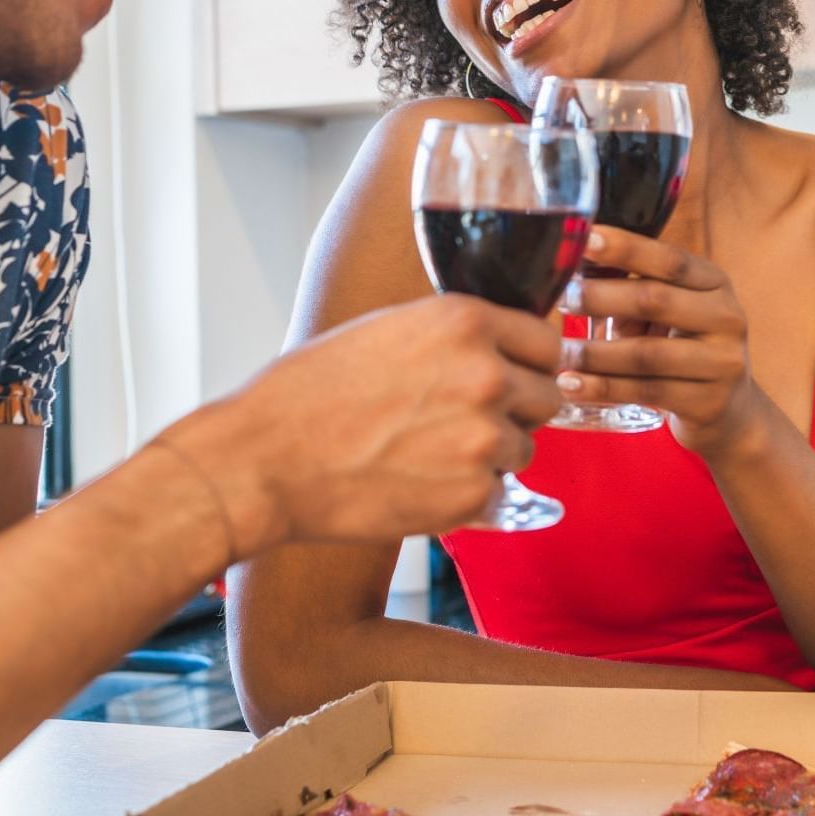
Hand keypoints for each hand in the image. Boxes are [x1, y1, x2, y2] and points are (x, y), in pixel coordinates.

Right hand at [160, 295, 562, 554]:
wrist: (266, 460)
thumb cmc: (312, 392)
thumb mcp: (388, 328)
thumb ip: (454, 334)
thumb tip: (504, 345)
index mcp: (464, 321)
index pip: (548, 340)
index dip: (529, 362)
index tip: (512, 376)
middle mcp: (486, 374)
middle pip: (547, 395)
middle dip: (516, 409)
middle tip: (462, 421)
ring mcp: (483, 436)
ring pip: (524, 448)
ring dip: (492, 454)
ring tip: (428, 453)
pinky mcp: (474, 494)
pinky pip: (498, 492)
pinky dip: (468, 494)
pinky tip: (418, 483)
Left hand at [559, 227, 768, 459]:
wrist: (730, 410)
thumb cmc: (683, 348)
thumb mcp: (670, 312)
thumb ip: (634, 289)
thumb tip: (574, 272)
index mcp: (714, 283)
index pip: (670, 260)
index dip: (627, 248)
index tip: (586, 239)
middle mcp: (725, 318)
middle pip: (656, 300)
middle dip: (602, 298)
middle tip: (564, 300)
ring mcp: (721, 362)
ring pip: (646, 354)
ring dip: (595, 353)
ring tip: (559, 353)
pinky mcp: (708, 402)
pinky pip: (645, 392)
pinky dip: (602, 388)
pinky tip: (570, 385)